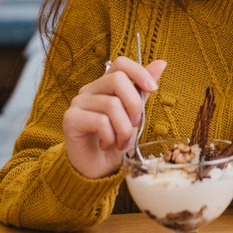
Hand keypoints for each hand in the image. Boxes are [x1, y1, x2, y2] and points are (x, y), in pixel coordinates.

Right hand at [63, 56, 166, 178]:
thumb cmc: (115, 140)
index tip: (153, 89)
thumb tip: (161, 63)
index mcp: (105, 85)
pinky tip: (106, 144)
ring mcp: (78, 103)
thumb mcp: (134, 114)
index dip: (139, 72)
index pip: (120, 64)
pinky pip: (100, 121)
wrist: (97, 169)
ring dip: (124, 129)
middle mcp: (89, 90)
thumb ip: (142, 90)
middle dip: (134, 105)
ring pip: (111, 104)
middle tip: (136, 124)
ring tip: (121, 142)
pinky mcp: (71, 119)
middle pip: (117, 80)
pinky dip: (110, 137)